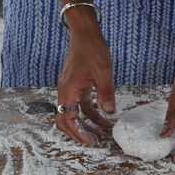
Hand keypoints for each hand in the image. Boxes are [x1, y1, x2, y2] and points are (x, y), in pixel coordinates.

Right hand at [56, 11, 114, 145]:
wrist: (85, 32)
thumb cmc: (92, 48)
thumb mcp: (103, 71)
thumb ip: (105, 92)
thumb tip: (109, 111)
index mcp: (68, 90)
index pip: (67, 119)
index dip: (78, 133)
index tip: (91, 141)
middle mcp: (66, 91)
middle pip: (65, 120)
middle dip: (78, 133)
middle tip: (94, 142)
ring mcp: (71, 89)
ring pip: (73, 113)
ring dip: (86, 124)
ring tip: (101, 134)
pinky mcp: (77, 85)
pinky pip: (81, 104)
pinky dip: (90, 113)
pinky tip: (104, 118)